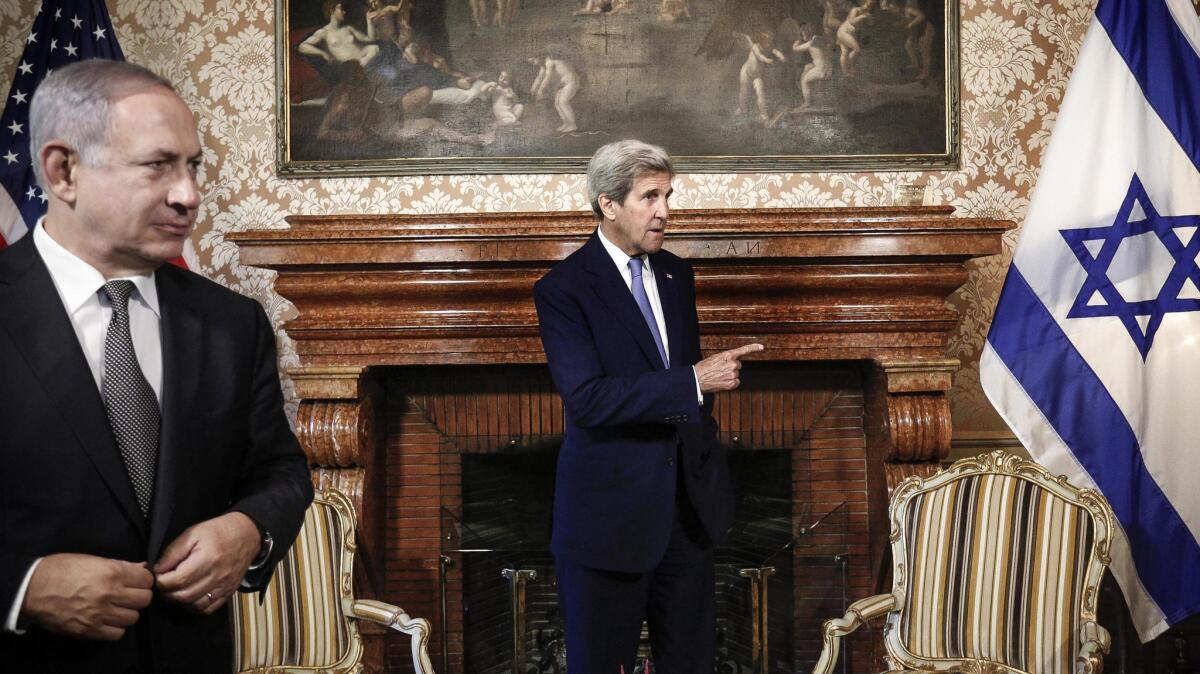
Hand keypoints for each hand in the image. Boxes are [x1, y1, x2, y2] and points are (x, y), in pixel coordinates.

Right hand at [21, 553, 153, 640]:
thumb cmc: (61, 569)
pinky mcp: (90, 630)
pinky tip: (108, 620)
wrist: (33, 589)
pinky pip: (117, 633)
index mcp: (112, 573)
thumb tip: (143, 567)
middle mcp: (110, 594)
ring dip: (127, 612)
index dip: (143, 580)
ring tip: (116, 608)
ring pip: (133, 618)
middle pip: (144, 600)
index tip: (137, 581)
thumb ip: (120, 565)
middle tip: (128, 595)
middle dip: (139, 596)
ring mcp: (100, 614)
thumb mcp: (92, 559)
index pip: (147, 579)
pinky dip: (116, 628)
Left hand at [153, 512, 260, 614]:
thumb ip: (173, 552)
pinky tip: (190, 596)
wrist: (246, 534)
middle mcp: (217, 576)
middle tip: (163, 583)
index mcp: (207, 559)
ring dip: (179, 601)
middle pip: (183, 596)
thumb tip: (157, 570)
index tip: (158, 575)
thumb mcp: (193, 534)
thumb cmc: (218, 531)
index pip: (177, 580)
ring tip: (175, 589)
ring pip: (194, 605)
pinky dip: (194, 606)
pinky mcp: (228, 592)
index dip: (161, 581)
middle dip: (167, 592)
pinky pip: (208, 609)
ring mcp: (224, 586)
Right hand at [695, 343, 763, 392]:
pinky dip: (730, 383)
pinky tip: (721, 382)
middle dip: (731, 367)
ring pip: (736, 374)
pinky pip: (735, 382)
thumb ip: (726, 359)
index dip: (754, 348)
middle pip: (738, 365)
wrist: (697, 379)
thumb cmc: (704, 368)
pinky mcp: (732, 383)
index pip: (744, 350)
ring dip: (729, 375)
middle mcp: (733, 364)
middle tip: (719, 369)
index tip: (762, 347)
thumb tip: (734, 363)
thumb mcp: (715, 358)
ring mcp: (733, 374)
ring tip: (718, 376)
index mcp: (728, 355)